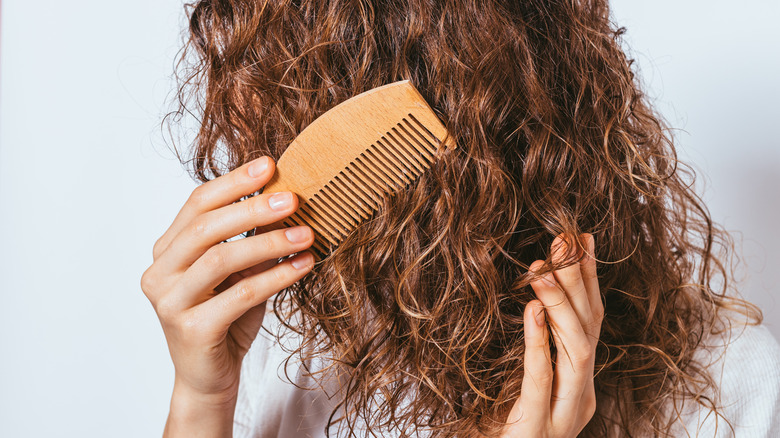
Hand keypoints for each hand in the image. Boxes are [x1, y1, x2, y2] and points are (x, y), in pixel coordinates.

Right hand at [140, 156, 314, 435]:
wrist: (209, 379)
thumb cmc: (225, 319)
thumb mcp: (238, 272)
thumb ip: (249, 239)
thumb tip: (287, 199)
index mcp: (167, 251)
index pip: (196, 204)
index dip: (233, 182)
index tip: (270, 165)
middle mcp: (159, 273)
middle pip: (206, 226)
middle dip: (252, 208)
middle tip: (293, 198)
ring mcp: (170, 302)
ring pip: (220, 258)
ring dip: (269, 242)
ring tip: (307, 233)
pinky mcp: (191, 330)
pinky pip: (240, 294)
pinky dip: (276, 276)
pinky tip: (304, 265)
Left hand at [501, 233, 603, 437]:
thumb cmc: (501, 430)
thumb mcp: (522, 384)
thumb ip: (534, 348)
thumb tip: (530, 297)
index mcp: (578, 385)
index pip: (591, 323)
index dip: (589, 280)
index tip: (583, 239)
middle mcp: (579, 397)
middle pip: (590, 331)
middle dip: (580, 281)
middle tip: (567, 238)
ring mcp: (563, 416)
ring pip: (575, 352)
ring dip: (560, 305)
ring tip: (543, 267)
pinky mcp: (536, 428)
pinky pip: (541, 380)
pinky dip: (537, 343)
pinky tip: (530, 310)